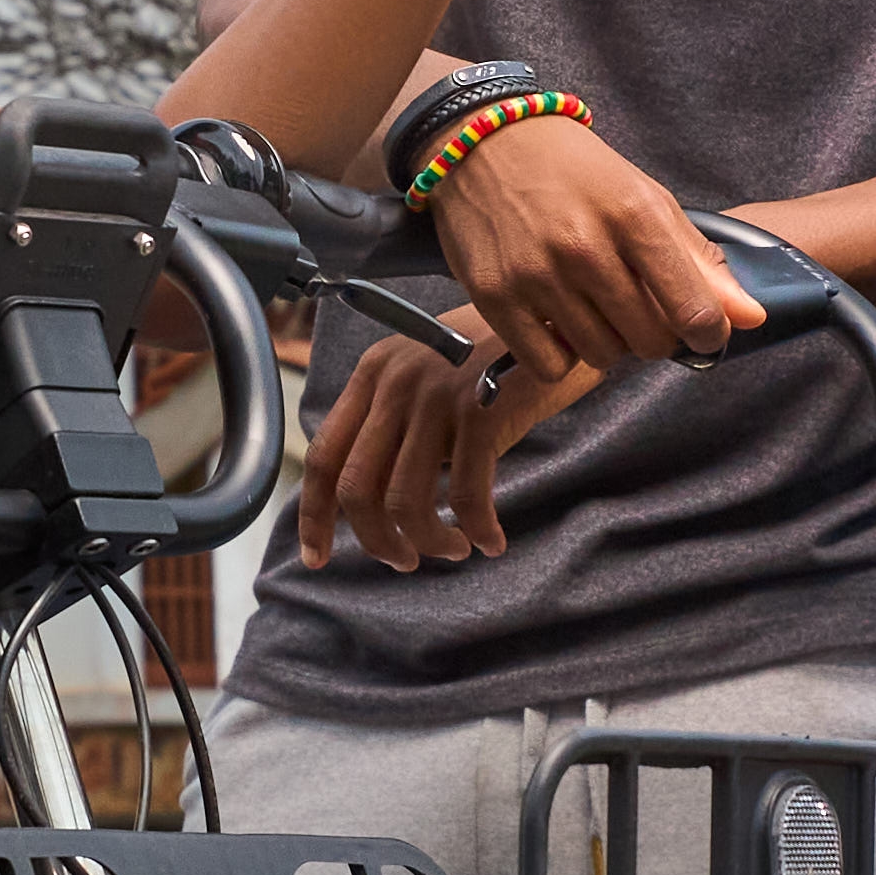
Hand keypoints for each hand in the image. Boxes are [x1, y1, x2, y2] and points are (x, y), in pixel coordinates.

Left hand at [295, 312, 603, 568]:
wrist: (561, 313)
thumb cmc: (502, 351)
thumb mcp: (431, 369)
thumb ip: (399, 417)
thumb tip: (376, 490)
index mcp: (375, 371)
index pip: (325, 453)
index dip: (314, 515)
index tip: (317, 557)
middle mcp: (396, 381)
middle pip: (357, 488)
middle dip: (375, 541)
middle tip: (403, 560)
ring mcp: (437, 395)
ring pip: (406, 502)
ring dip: (428, 542)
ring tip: (454, 549)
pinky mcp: (481, 412)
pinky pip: (466, 496)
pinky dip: (478, 529)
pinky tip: (491, 540)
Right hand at [424, 111, 749, 380]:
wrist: (484, 141)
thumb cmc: (574, 171)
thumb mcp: (645, 198)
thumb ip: (699, 260)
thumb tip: (751, 318)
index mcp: (634, 214)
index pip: (693, 309)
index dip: (708, 333)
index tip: (703, 331)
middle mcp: (584, 247)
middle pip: (649, 342)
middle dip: (653, 334)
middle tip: (635, 305)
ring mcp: (536, 274)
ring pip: (601, 357)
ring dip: (606, 342)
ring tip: (592, 305)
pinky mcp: (495, 297)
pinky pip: (549, 365)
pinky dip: (560, 353)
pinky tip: (558, 320)